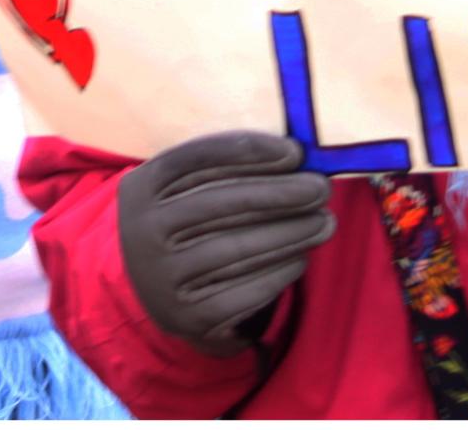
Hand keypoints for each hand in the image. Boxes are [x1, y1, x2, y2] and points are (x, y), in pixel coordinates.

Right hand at [118, 130, 333, 353]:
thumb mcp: (184, 183)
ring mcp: (161, 278)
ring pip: (236, 249)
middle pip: (222, 203)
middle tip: (321, 188)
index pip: (197, 157)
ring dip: (290, 233)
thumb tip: (296, 158)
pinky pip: (242, 292)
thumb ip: (226, 165)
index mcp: (143, 186)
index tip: (295, 152)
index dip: (250, 151)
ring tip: (324, 222)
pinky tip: (301, 257)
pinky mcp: (186, 316)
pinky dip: (278, 273)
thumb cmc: (185, 215)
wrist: (149, 283)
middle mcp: (142, 231)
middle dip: (280, 193)